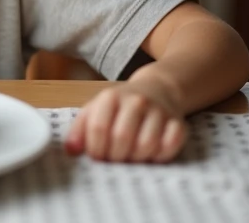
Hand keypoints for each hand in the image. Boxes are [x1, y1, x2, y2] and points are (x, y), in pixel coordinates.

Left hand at [65, 77, 187, 162]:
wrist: (156, 89)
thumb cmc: (120, 106)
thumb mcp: (95, 110)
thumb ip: (79, 129)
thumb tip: (71, 151)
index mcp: (111, 97)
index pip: (98, 129)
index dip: (95, 149)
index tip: (97, 156)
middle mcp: (136, 101)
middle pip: (121, 138)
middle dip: (115, 156)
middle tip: (115, 158)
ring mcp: (159, 111)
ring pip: (146, 145)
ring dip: (137, 158)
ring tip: (131, 155)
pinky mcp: (178, 123)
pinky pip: (170, 146)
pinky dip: (160, 155)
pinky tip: (152, 152)